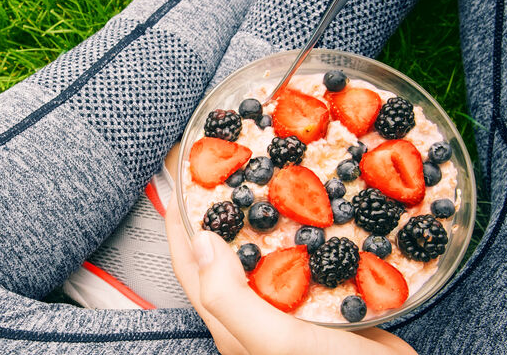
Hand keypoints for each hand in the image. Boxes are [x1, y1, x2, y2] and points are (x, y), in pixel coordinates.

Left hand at [163, 195, 416, 354]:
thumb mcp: (275, 338)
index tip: (181, 180)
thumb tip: (201, 241)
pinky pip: (308, 261)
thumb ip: (230, 297)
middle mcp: (256, 314)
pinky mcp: (325, 306)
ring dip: (266, 217)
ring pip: (267, 254)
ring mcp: (291, 309)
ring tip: (270, 179)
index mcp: (231, 323)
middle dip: (221, 211)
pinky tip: (321, 214)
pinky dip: (309, 233)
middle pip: (225, 254)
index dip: (180, 223)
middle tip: (226, 169)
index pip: (191, 265)